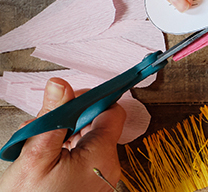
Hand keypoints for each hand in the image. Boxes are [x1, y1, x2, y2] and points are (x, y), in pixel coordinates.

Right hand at [0, 78, 124, 191]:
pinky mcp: (91, 187)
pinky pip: (84, 160)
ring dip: (64, 137)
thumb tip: (61, 86)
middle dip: (70, 120)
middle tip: (42, 127)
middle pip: (98, 126)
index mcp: (102, 155)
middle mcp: (109, 167)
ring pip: (88, 142)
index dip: (91, 100)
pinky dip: (66, 154)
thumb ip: (52, 118)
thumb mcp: (35, 156)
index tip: (68, 99)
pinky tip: (44, 161)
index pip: (112, 111)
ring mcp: (101, 179)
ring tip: (37, 148)